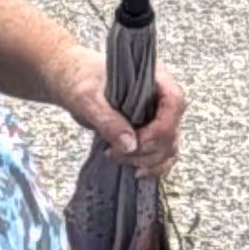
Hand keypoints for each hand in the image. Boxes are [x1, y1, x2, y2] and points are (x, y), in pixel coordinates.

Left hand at [61, 55, 186, 177]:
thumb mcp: (88, 98)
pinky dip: (153, 166)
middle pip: (172, 130)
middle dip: (147, 149)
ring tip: (118, 157)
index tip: (137, 140)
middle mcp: (162, 98)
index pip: (174, 102)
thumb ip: (107, 120)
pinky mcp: (151, 133)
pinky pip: (163, 154)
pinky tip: (136, 171)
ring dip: (148, 160)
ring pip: (169, 146)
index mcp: (154, 78)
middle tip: (117, 152)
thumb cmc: (81, 80)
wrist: (74, 82)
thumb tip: (130, 145)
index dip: (160, 127)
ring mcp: (158, 117)